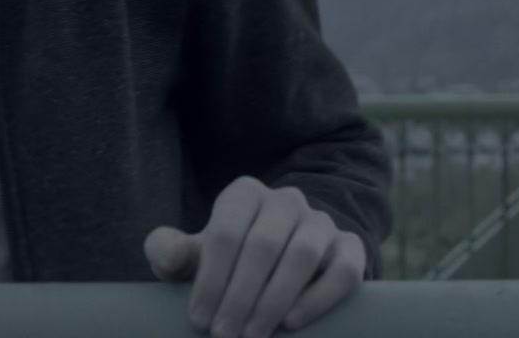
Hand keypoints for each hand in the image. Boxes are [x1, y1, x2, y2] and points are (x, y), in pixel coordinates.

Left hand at [144, 175, 365, 337]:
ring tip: (253, 336)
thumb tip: (170, 252)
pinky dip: (320, 297)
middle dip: (240, 296)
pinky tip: (293, 322)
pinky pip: (344, 269)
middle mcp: (286, 201)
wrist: (278, 262)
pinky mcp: (348, 247)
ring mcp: (321, 222)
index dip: (211, 279)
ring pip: (303, 255)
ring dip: (274, 300)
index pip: (226, 232)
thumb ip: (170, 251)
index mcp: (245, 194)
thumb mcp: (196, 255)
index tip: (199, 320)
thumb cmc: (227, 262)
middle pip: (263, 244)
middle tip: (224, 336)